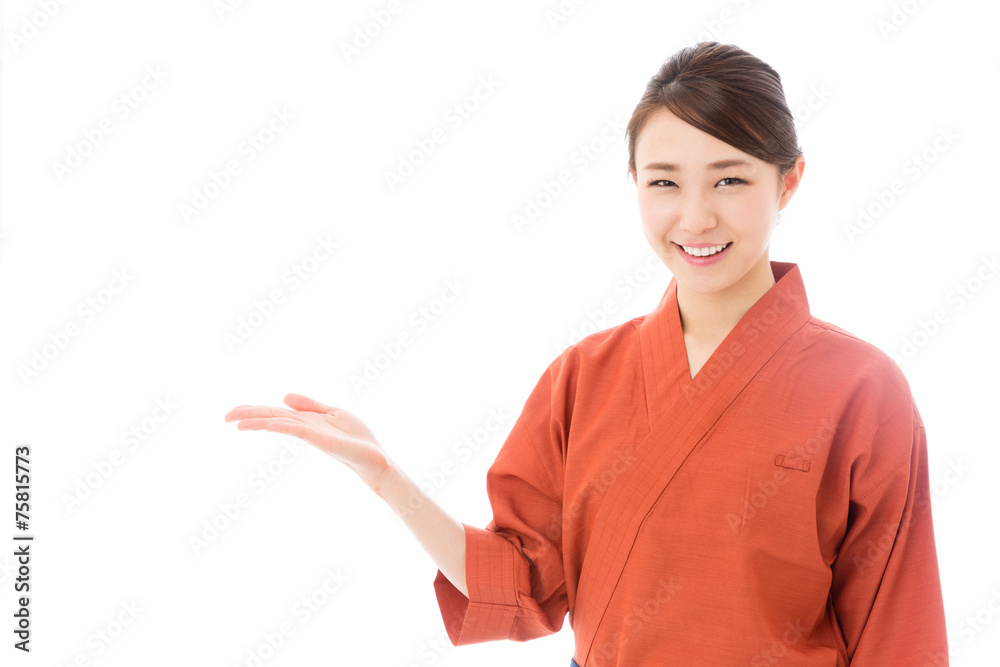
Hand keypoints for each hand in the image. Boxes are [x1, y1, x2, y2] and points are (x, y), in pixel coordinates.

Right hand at [224, 393, 389, 487]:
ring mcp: (314, 435)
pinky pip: (302, 432)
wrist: (376, 457)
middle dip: (250, 416)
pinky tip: (271, 425)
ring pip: (282, 424)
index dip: (254, 411)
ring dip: (261, 422)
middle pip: (273, 418)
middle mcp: (306, 428)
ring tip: (238, 422)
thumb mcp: (333, 413)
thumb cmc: (356, 438)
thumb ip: (309, 405)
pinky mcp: (325, 441)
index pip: (275, 413)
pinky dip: (286, 427)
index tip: (232, 413)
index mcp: (306, 420)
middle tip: (224, 417)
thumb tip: (283, 397)